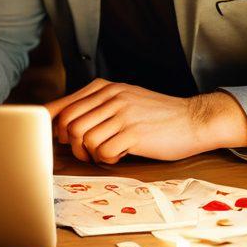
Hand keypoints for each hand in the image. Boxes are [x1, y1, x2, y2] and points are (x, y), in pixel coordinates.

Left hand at [46, 79, 246, 162]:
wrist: (194, 120)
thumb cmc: (157, 114)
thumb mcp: (124, 99)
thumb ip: (96, 106)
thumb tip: (61, 122)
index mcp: (105, 88)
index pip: (65, 105)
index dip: (52, 124)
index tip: (52, 137)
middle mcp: (111, 97)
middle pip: (69, 124)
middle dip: (70, 143)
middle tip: (83, 151)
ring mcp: (122, 114)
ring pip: (83, 139)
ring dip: (88, 153)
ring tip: (104, 154)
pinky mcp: (134, 134)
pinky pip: (103, 152)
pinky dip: (106, 159)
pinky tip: (119, 155)